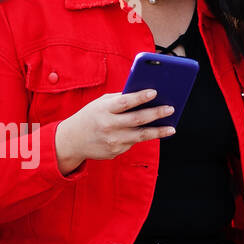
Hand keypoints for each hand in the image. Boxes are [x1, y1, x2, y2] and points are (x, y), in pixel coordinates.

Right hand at [54, 89, 175, 173]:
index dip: (140, 97)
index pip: (125, 102)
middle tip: (170, 109)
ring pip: (140, 135)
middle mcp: (108, 125)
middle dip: (156, 113)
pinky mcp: (115, 152)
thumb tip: (143, 94)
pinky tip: (153, 133)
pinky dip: (142, 137)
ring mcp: (112, 141)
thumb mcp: (100, 104)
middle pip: (137, 119)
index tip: (155, 92)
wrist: (72, 141)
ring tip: (171, 128)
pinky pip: (133, 143)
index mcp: (104, 110)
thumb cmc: (90, 117)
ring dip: (158, 132)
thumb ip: (119, 99)